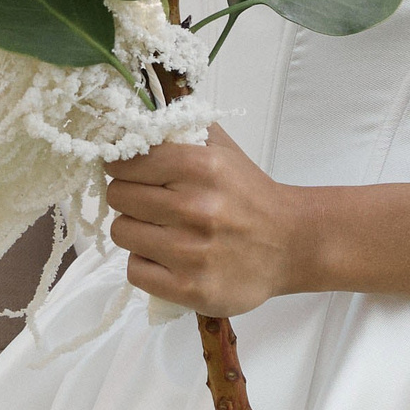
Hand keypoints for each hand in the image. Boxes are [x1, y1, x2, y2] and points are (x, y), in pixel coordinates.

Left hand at [105, 125, 302, 317]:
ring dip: (136, 231)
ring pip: (121, 233)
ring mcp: (191, 252)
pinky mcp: (190, 289)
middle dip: (129, 197)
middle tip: (149, 202)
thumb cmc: (249, 194)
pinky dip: (145, 264)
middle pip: (119, 197)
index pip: (128, 161)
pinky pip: (135, 271)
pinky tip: (166, 258)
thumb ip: (180, 128)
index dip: (122, 166)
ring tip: (160, 230)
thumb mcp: (222, 149)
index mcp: (202, 167)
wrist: (290, 244)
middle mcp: (195, 208)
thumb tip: (132, 120)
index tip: (129, 171)